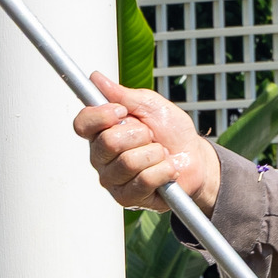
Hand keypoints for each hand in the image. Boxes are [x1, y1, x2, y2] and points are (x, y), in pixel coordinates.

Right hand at [70, 72, 218, 211]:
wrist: (195, 158)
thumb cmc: (171, 132)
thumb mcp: (151, 106)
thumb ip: (123, 95)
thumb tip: (96, 79)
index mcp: (101, 131)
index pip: (82, 124)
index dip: (100, 116)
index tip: (122, 112)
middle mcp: (101, 157)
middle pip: (107, 142)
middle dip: (139, 135)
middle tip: (150, 137)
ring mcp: (112, 179)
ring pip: (128, 162)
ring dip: (154, 154)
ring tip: (160, 154)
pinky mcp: (127, 198)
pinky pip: (143, 180)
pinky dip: (163, 171)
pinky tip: (167, 170)